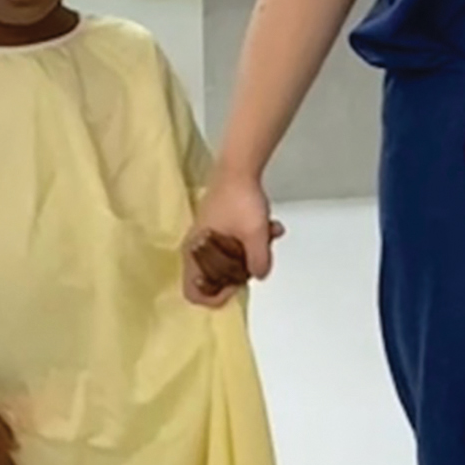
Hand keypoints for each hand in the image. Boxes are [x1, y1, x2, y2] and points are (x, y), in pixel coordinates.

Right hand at [184, 170, 283, 307]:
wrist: (240, 167)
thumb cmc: (240, 200)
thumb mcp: (256, 235)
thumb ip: (259, 261)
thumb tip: (260, 275)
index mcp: (195, 254)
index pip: (194, 293)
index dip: (216, 297)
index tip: (236, 285)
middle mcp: (195, 248)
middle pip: (214, 279)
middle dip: (239, 273)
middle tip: (255, 261)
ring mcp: (206, 236)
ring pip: (226, 261)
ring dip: (249, 254)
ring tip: (268, 237)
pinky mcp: (217, 225)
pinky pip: (232, 244)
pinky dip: (249, 239)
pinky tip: (270, 226)